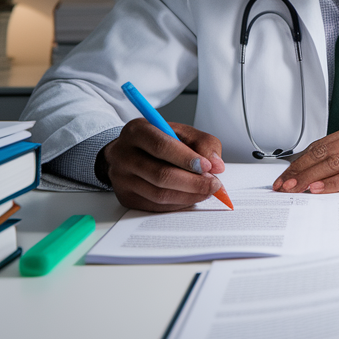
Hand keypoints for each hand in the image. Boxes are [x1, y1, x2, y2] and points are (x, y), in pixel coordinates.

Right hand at [99, 120, 226, 210]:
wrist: (127, 153)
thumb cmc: (157, 141)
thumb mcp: (179, 132)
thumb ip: (202, 142)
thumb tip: (216, 165)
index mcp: (137, 131)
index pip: (161, 147)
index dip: (187, 159)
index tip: (208, 167)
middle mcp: (123, 155)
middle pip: (161, 175)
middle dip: (193, 183)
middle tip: (214, 184)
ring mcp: (122, 179)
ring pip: (159, 194)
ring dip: (189, 196)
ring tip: (207, 191)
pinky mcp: (126, 197)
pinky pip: (157, 206)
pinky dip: (179, 203)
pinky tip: (191, 197)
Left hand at [271, 122, 338, 193]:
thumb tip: (328, 171)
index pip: (321, 145)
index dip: (299, 161)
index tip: (285, 175)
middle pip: (321, 154)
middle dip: (297, 171)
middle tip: (280, 186)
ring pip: (333, 163)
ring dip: (309, 178)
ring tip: (292, 190)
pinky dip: (333, 184)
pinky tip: (319, 191)